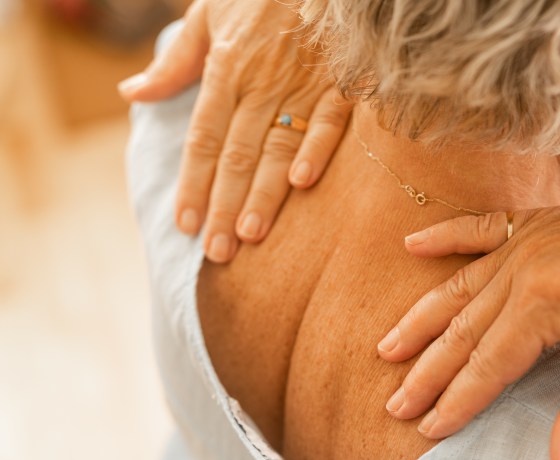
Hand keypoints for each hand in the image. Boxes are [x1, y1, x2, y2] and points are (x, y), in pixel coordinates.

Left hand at [118, 0, 351, 262]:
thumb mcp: (207, 16)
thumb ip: (175, 63)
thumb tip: (131, 94)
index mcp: (226, 69)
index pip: (204, 139)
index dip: (193, 184)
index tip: (186, 224)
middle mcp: (262, 82)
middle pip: (237, 154)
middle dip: (224, 205)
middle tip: (216, 250)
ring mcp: (304, 84)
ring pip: (278, 146)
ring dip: (264, 192)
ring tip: (250, 234)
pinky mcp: (343, 84)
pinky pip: (330, 120)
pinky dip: (318, 148)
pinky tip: (303, 183)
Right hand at [378, 186, 559, 459]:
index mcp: (547, 301)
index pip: (488, 365)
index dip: (457, 402)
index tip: (426, 430)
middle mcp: (526, 265)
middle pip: (464, 330)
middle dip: (428, 372)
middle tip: (394, 404)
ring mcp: (530, 238)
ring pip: (461, 286)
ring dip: (422, 319)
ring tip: (387, 348)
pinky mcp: (540, 220)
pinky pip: (480, 228)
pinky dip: (445, 237)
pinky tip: (413, 245)